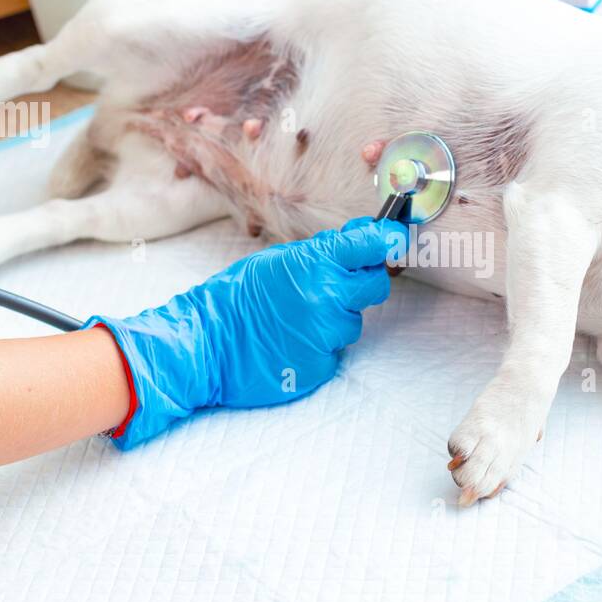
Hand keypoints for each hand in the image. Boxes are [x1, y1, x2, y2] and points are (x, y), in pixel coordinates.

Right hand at [89, 217, 407, 447]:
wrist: (207, 345)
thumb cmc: (238, 298)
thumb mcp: (279, 261)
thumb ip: (324, 252)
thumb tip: (366, 235)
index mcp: (316, 264)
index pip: (372, 245)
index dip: (387, 240)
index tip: (393, 238)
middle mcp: (328, 298)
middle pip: (376, 287)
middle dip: (360, 284)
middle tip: (332, 286)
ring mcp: (326, 335)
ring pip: (354, 322)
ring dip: (334, 318)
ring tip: (298, 319)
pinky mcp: (322, 365)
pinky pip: (336, 350)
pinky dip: (320, 345)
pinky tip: (293, 341)